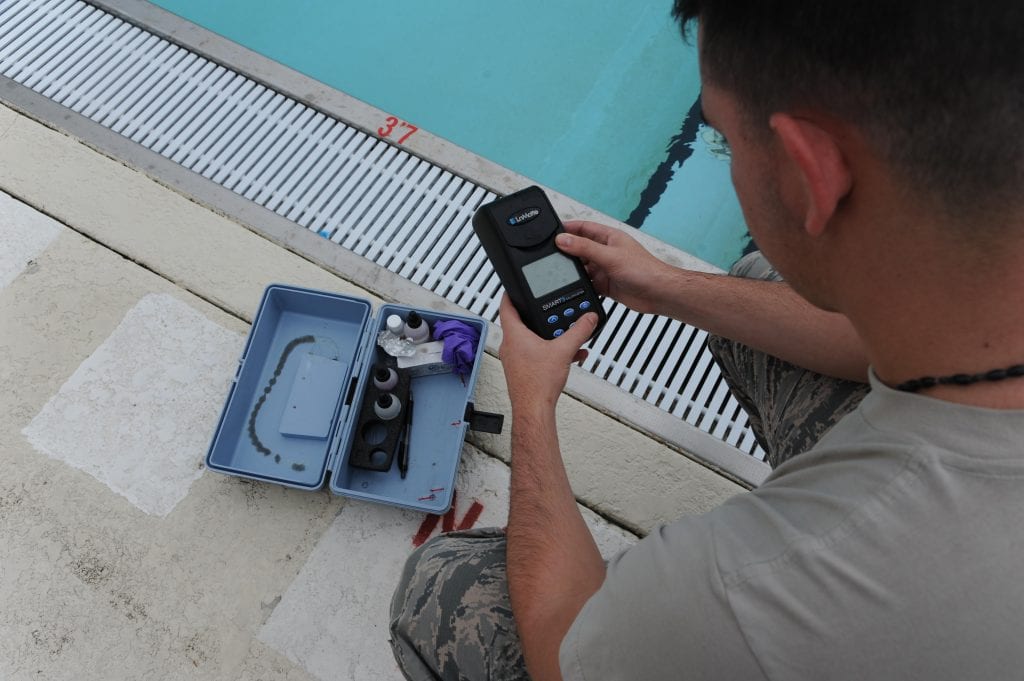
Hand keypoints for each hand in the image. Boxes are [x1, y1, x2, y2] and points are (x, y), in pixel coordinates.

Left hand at [498, 294, 598, 412]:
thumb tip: (588, 319)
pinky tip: (568, 355)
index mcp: (514, 335)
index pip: (506, 306)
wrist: (534, 409)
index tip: (515, 286)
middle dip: (538, 316)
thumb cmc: (537, 384)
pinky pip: (535, 354)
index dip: (511, 293)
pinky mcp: (522, 370)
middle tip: (548, 309)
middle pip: (521, 322)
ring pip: (530, 339)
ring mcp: (515, 359)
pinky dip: (549, 351)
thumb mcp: (564, 351)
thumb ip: (579, 331)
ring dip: (547, 335)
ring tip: (563, 334)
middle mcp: (510, 346)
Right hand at [557, 221, 670, 314]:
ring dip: (574, 271)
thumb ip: (584, 248)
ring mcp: (606, 268)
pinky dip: (581, 286)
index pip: (584, 228)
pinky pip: (588, 283)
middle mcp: (606, 251)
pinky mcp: (606, 284)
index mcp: (609, 237)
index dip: (568, 228)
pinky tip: (574, 288)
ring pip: (583, 268)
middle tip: (551, 256)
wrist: (658, 294)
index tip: (552, 231)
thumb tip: (563, 240)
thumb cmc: (645, 270)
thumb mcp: (609, 256)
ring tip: (561, 273)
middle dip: (567, 252)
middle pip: (580, 249)